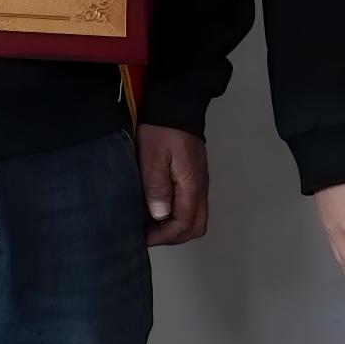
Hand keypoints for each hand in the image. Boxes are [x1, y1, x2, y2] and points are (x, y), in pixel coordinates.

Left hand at [138, 124, 210, 247]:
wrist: (177, 105)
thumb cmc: (162, 129)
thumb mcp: (152, 156)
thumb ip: (157, 185)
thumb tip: (160, 214)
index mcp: (191, 184)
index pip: (184, 223)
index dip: (164, 236)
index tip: (145, 238)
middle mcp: (200, 187)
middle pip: (196, 226)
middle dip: (173, 237)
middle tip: (149, 236)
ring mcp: (199, 182)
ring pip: (196, 217)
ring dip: (177, 227)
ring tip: (152, 226)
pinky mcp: (195, 177)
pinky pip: (193, 205)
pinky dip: (179, 215)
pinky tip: (159, 210)